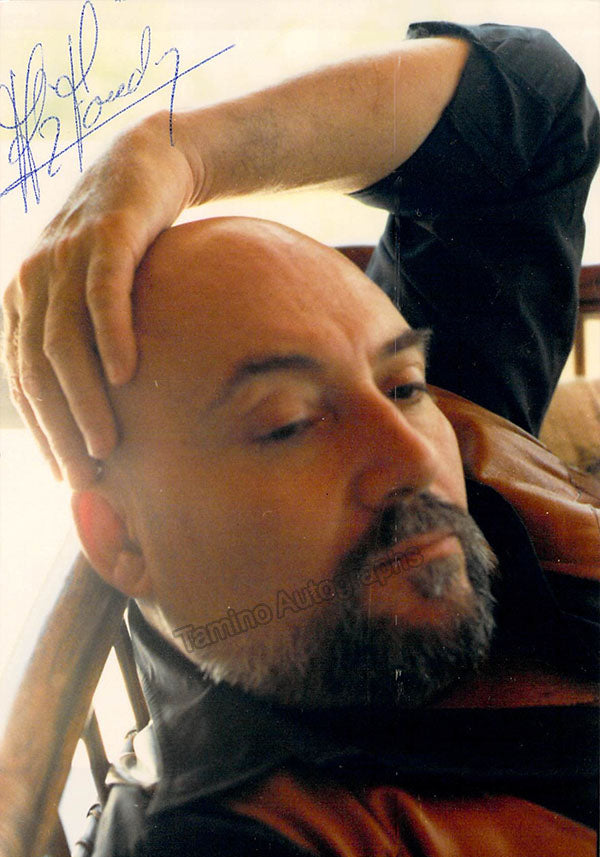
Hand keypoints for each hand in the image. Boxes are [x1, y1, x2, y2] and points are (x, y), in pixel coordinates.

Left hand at [3, 112, 195, 488]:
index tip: (66, 474)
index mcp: (24, 300)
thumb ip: (89, 343)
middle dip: (56, 428)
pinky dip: (112, 336)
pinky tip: (126, 374)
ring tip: (106, 444)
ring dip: (82, 398)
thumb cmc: (127, 245)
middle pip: (36, 367)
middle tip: (82, 475)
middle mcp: (34, 279)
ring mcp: (67, 254)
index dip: (40, 431)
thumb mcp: (94, 295)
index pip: (21, 378)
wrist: (146, 166)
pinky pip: (104, 292)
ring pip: (64, 339)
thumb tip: (108, 407)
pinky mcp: (107, 233)